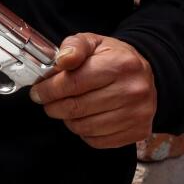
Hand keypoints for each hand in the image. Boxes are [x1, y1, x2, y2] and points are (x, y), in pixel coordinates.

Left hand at [31, 33, 156, 147]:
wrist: (146, 76)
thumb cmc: (114, 59)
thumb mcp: (94, 42)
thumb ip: (74, 46)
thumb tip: (61, 60)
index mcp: (121, 64)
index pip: (74, 83)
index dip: (49, 90)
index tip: (38, 92)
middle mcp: (133, 90)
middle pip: (77, 107)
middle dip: (53, 106)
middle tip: (47, 102)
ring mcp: (137, 113)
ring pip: (85, 127)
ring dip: (68, 120)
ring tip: (67, 109)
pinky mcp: (138, 131)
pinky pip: (98, 141)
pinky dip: (85, 132)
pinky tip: (86, 118)